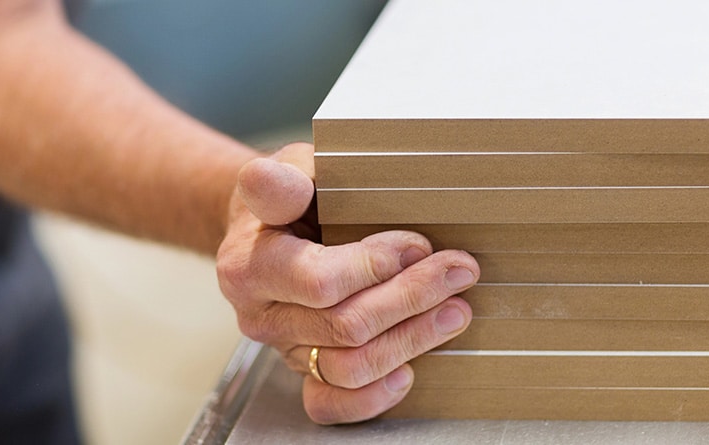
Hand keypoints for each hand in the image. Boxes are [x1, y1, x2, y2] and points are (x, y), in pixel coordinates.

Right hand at [216, 143, 478, 423]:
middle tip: (457, 271)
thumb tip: (276, 181)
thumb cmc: (289, 201)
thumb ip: (282, 181)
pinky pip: (330, 404)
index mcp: (251, 266)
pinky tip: (408, 372)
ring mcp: (284, 349)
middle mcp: (262, 315)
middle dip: (412, 298)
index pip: (320, 281)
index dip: (377, 266)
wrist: (264, 234)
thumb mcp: (286, 173)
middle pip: (345, 326)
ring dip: (411, 341)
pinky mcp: (302, 372)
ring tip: (454, 312)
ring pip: (349, 368)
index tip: (419, 244)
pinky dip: (372, 398)